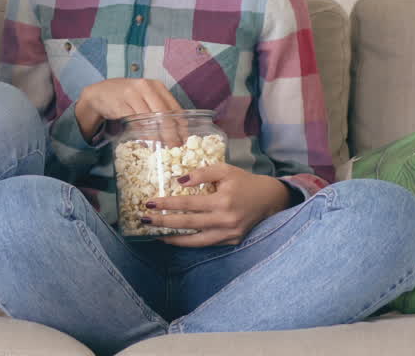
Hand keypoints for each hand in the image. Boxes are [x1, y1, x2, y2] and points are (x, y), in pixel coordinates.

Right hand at [74, 78, 179, 140]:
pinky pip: (134, 122)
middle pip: (163, 113)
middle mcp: (145, 87)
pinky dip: (142, 133)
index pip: (173, 106)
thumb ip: (159, 108)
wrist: (100, 93)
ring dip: (157, 135)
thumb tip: (178, 131)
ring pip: (150, 118)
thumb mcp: (145, 97)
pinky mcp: (120, 104)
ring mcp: (132, 94)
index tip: (185, 138)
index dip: (181, 124)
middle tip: (176, 146)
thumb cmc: (126, 97)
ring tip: (163, 146)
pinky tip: (146, 142)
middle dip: (171, 132)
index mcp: (156, 85)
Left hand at [143, 163, 292, 247]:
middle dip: (163, 222)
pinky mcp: (231, 241)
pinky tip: (176, 238)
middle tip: (144, 220)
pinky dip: (190, 243)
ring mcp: (229, 234)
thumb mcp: (224, 170)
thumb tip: (179, 180)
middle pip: (188, 224)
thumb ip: (202, 173)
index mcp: (222, 201)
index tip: (149, 203)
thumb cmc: (244, 182)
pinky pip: (206, 244)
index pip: (188, 204)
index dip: (167, 204)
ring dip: (174, 239)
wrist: (269, 200)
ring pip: (196, 241)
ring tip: (156, 235)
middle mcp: (225, 220)